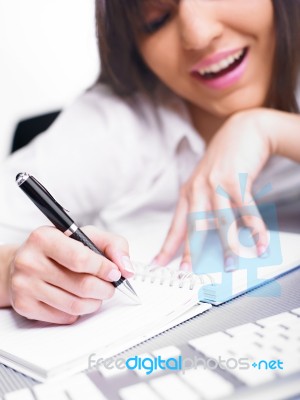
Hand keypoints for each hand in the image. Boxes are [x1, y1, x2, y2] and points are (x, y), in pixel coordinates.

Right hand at [8, 226, 133, 323]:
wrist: (22, 262)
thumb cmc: (59, 248)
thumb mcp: (86, 236)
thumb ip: (112, 245)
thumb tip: (127, 269)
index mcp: (44, 238)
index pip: (80, 259)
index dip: (104, 268)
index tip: (115, 272)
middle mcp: (30, 261)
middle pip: (82, 285)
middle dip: (105, 288)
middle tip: (109, 286)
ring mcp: (24, 285)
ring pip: (75, 305)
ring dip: (95, 302)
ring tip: (97, 293)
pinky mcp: (24, 306)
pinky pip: (64, 317)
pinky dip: (79, 311)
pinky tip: (77, 299)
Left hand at [155, 109, 273, 270]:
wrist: (242, 131)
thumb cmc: (224, 161)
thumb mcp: (205, 182)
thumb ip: (204, 207)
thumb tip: (208, 237)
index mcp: (188, 192)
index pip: (175, 225)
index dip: (167, 246)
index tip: (158, 263)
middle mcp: (199, 189)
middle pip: (193, 226)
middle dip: (190, 251)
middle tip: (188, 271)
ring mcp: (217, 185)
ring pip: (220, 221)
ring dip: (227, 246)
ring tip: (230, 266)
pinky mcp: (237, 180)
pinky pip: (246, 210)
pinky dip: (254, 229)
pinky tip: (259, 244)